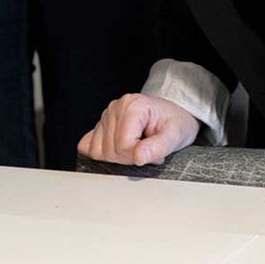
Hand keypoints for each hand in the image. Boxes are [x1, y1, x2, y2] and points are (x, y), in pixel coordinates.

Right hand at [77, 93, 201, 166]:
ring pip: (98, 151)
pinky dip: (102, 153)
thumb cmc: (175, 122)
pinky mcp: (100, 125)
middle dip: (129, 158)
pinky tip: (120, 148)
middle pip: (109, 150)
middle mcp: (115, 108)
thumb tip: (140, 157)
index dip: (137, 156)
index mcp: (132, 106)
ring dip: (118, 157)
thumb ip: (159, 146)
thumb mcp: (176, 135)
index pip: (122, 145)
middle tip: (147, 150)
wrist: (173, 114)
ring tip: (136, 147)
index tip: (153, 153)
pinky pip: (88, 146)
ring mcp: (106, 116)